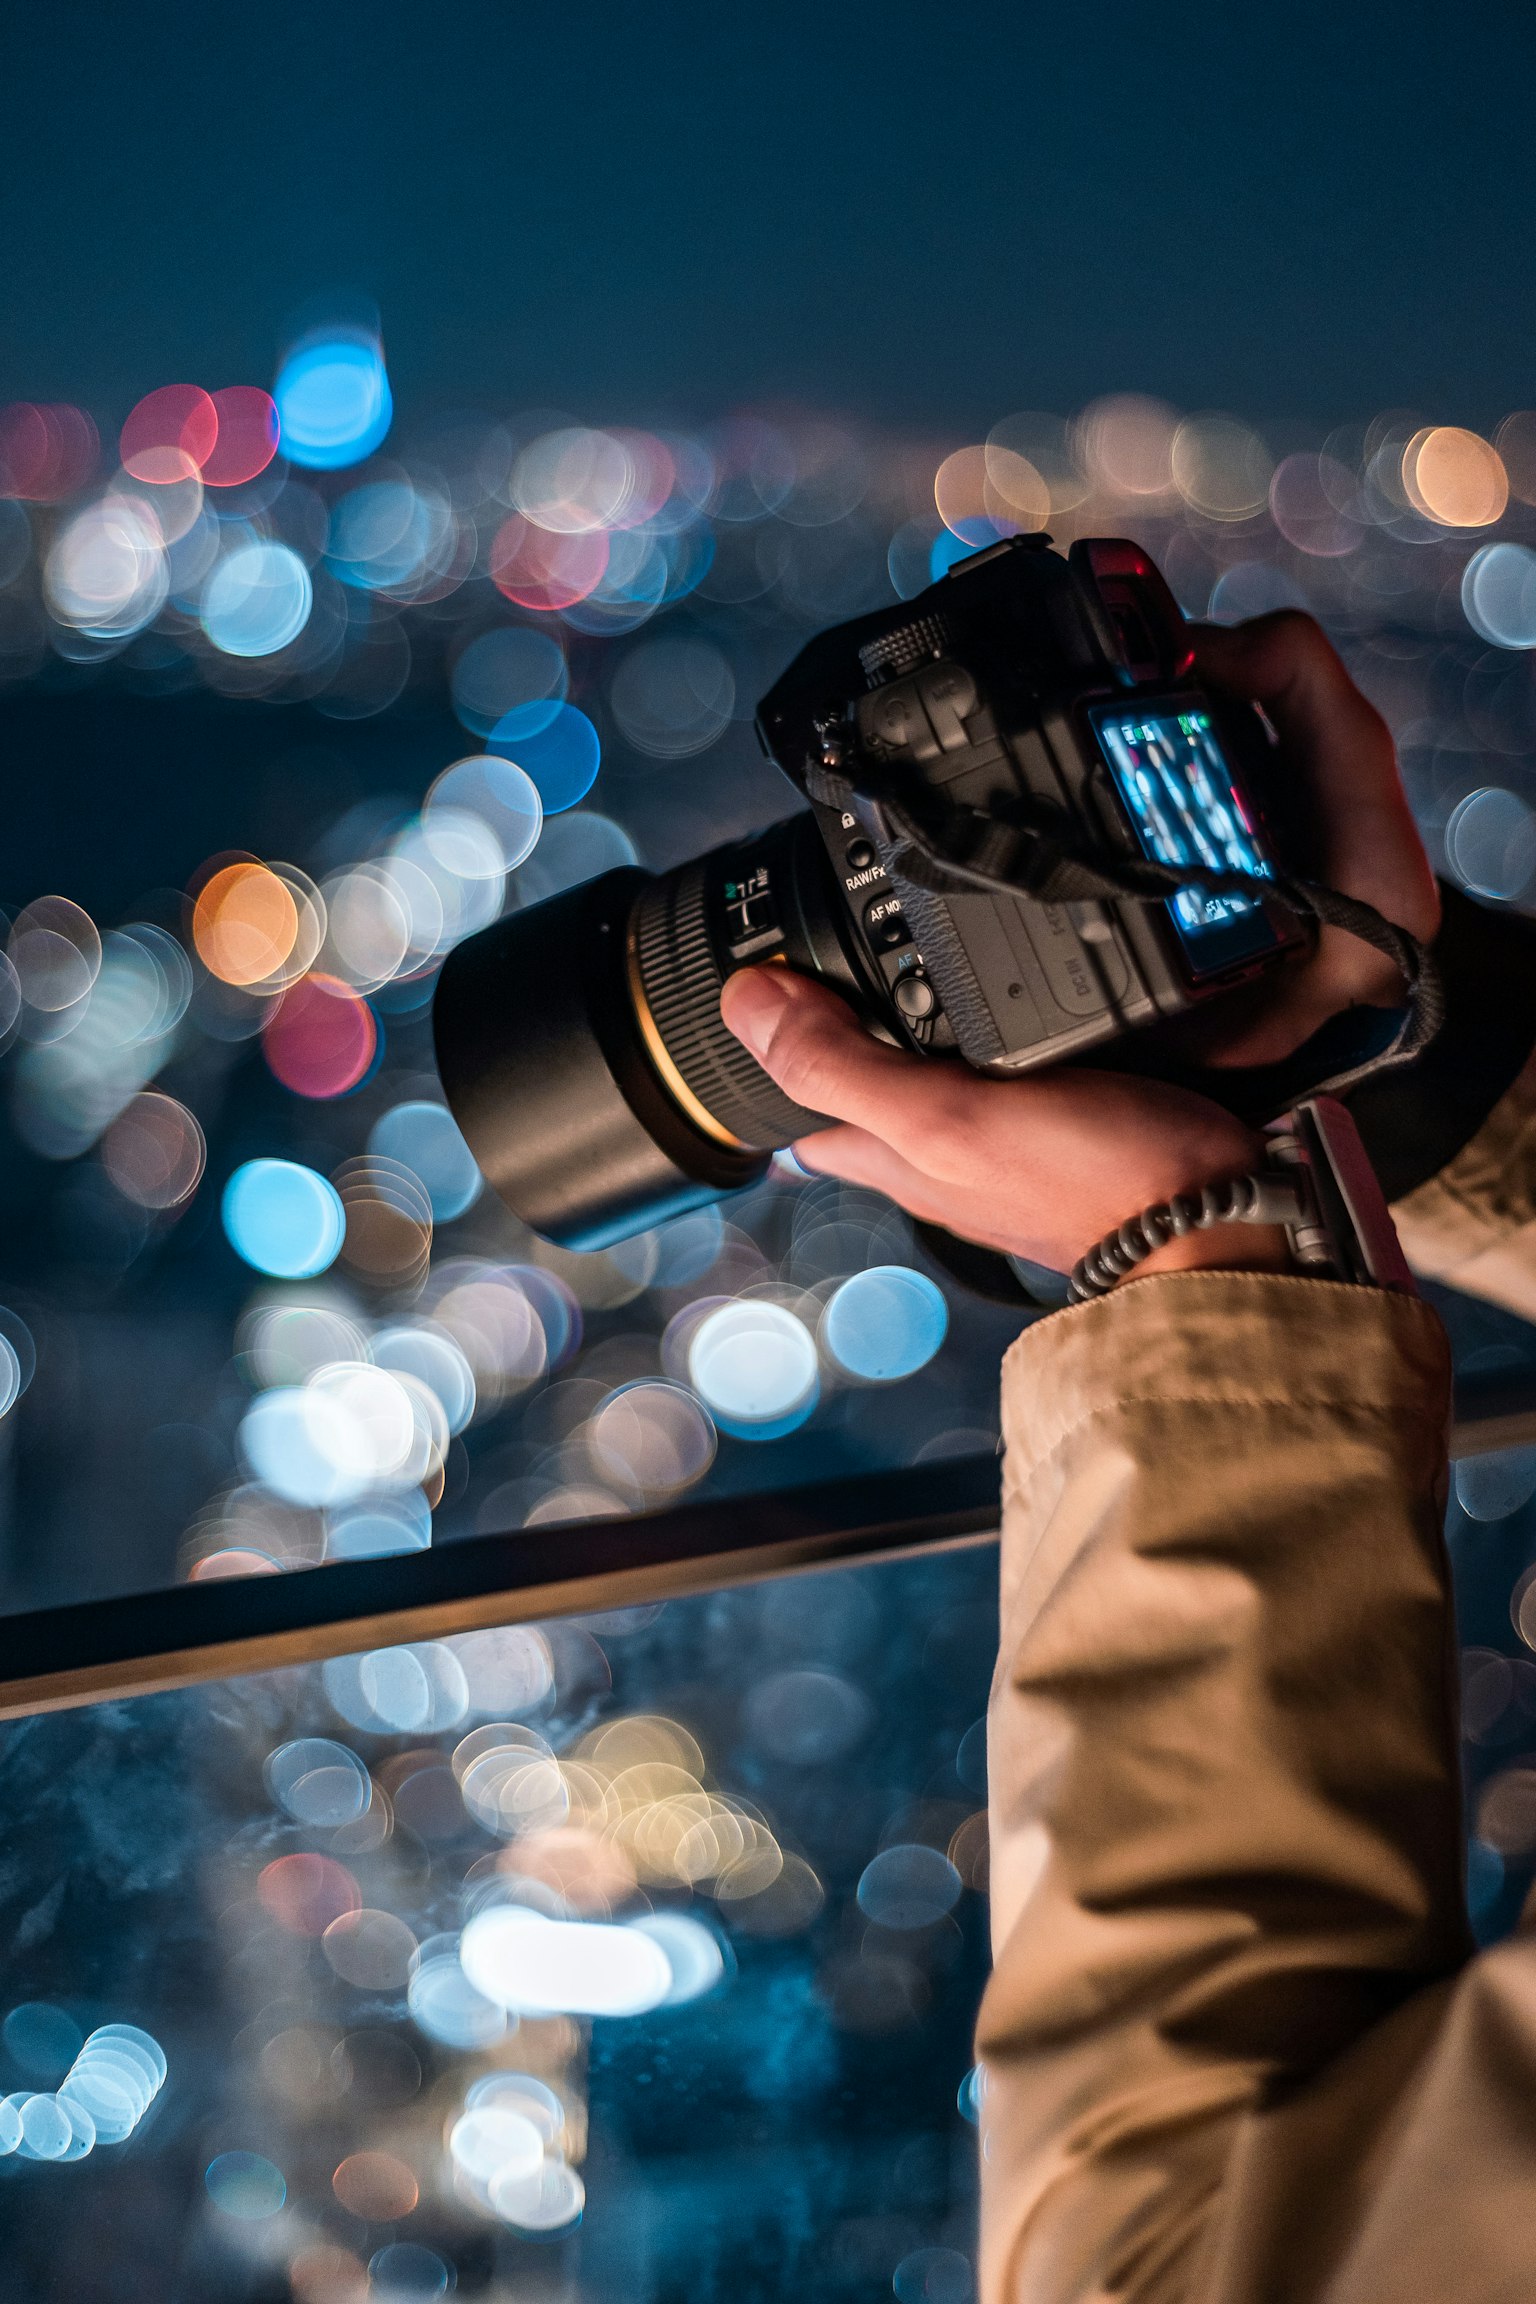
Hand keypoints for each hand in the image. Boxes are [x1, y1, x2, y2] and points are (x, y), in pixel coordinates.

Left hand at [719, 611, 1434, 1279]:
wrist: (1229, 1216)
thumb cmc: (1094, 1184)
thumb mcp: (947, 1117)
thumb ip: (846, 1066)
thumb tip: (744, 1002)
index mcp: (893, 1155)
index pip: (798, 1100)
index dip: (771, 1035)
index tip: (765, 961)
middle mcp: (941, 1147)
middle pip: (868, 1072)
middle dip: (846, 1009)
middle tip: (834, 927)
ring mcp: (1009, 1131)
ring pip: (944, 1057)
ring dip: (929, 1002)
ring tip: (915, 928)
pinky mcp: (1077, 1108)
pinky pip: (1022, 1054)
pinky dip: (1010, 1012)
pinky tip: (1024, 974)